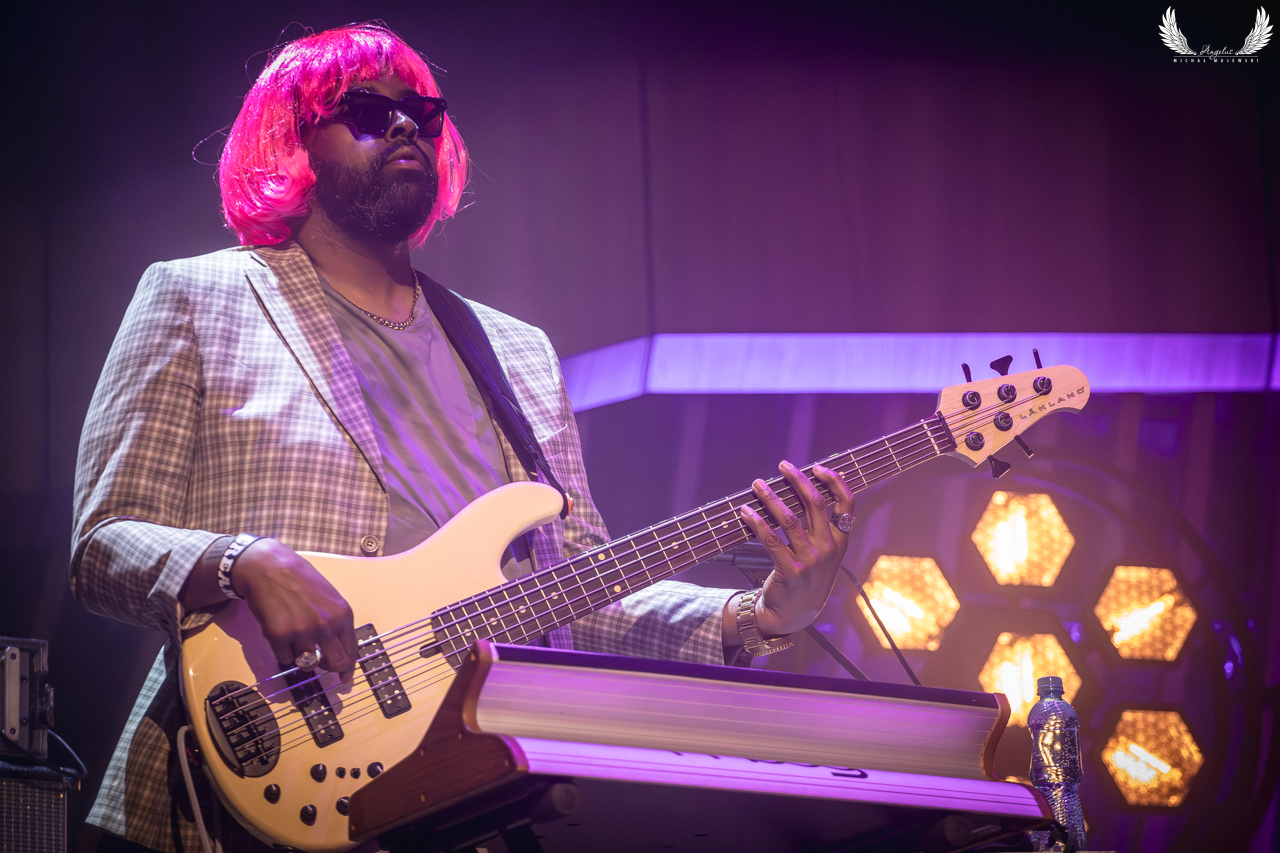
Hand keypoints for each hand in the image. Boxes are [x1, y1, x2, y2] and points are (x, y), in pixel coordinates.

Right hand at [232, 539, 357, 679]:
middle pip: (335, 664)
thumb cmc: (300, 580)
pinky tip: (280, 630)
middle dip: (328, 667)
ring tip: (294, 635)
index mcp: (342, 614)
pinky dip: (282, 650)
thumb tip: (340, 649)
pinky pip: (285, 658)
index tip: (345, 680)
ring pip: (307, 664)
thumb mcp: (329, 597)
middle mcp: (326, 625)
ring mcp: (302, 632)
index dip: (348, 668)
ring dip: (301, 655)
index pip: (351, 649)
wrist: (269, 568)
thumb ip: (336, 622)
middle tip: (320, 663)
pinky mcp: (279, 636)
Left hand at [739, 461, 854, 636]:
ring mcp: (810, 559)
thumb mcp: (824, 555)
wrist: (796, 614)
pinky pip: (770, 539)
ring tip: (757, 485)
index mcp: (840, 541)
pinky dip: (756, 522)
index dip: (834, 481)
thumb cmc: (807, 578)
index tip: (817, 468)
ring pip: (789, 518)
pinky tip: (746, 512)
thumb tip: (801, 492)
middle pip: (815, 503)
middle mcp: (828, 548)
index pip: (846, 504)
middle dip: (798, 480)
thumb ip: (819, 528)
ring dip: (770, 497)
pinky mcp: (790, 569)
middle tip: (783, 466)